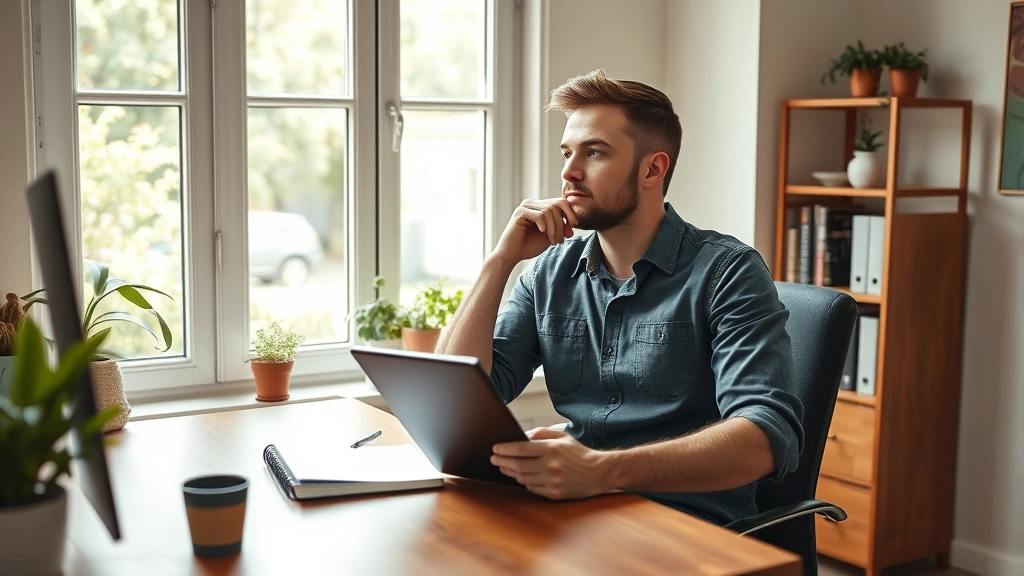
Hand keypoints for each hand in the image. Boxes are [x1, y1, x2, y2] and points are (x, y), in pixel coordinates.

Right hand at [491, 199, 578, 264]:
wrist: (512, 255)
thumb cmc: (529, 246)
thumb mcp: (550, 236)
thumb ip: (561, 228)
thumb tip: (573, 223)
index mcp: (541, 207)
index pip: (561, 202)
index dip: (570, 213)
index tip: (574, 226)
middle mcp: (534, 204)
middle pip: (557, 205)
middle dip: (562, 224)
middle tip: (559, 240)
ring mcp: (526, 206)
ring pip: (549, 211)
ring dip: (554, 228)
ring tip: (552, 241)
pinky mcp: (520, 212)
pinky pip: (539, 214)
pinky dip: (544, 224)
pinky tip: (542, 232)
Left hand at [491, 427, 610, 499]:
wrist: (598, 472)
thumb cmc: (578, 453)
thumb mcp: (562, 436)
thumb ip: (541, 434)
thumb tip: (521, 436)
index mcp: (552, 448)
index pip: (521, 448)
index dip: (505, 449)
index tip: (495, 448)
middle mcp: (551, 465)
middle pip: (518, 465)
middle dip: (503, 461)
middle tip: (494, 458)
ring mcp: (552, 481)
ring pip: (523, 478)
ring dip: (511, 472)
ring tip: (504, 467)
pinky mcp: (554, 493)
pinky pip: (532, 488)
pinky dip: (524, 482)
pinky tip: (521, 477)